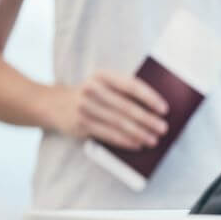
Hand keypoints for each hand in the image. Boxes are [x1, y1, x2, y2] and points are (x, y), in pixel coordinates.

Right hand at [46, 71, 168, 149]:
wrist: (55, 104)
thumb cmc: (94, 94)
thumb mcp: (105, 85)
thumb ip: (126, 91)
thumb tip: (156, 109)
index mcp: (103, 75)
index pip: (131, 85)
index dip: (149, 97)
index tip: (165, 109)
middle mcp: (92, 89)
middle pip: (126, 107)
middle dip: (148, 119)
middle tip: (163, 128)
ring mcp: (84, 107)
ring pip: (118, 123)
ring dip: (139, 133)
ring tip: (154, 139)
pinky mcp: (81, 124)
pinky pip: (108, 134)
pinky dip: (125, 141)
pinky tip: (137, 144)